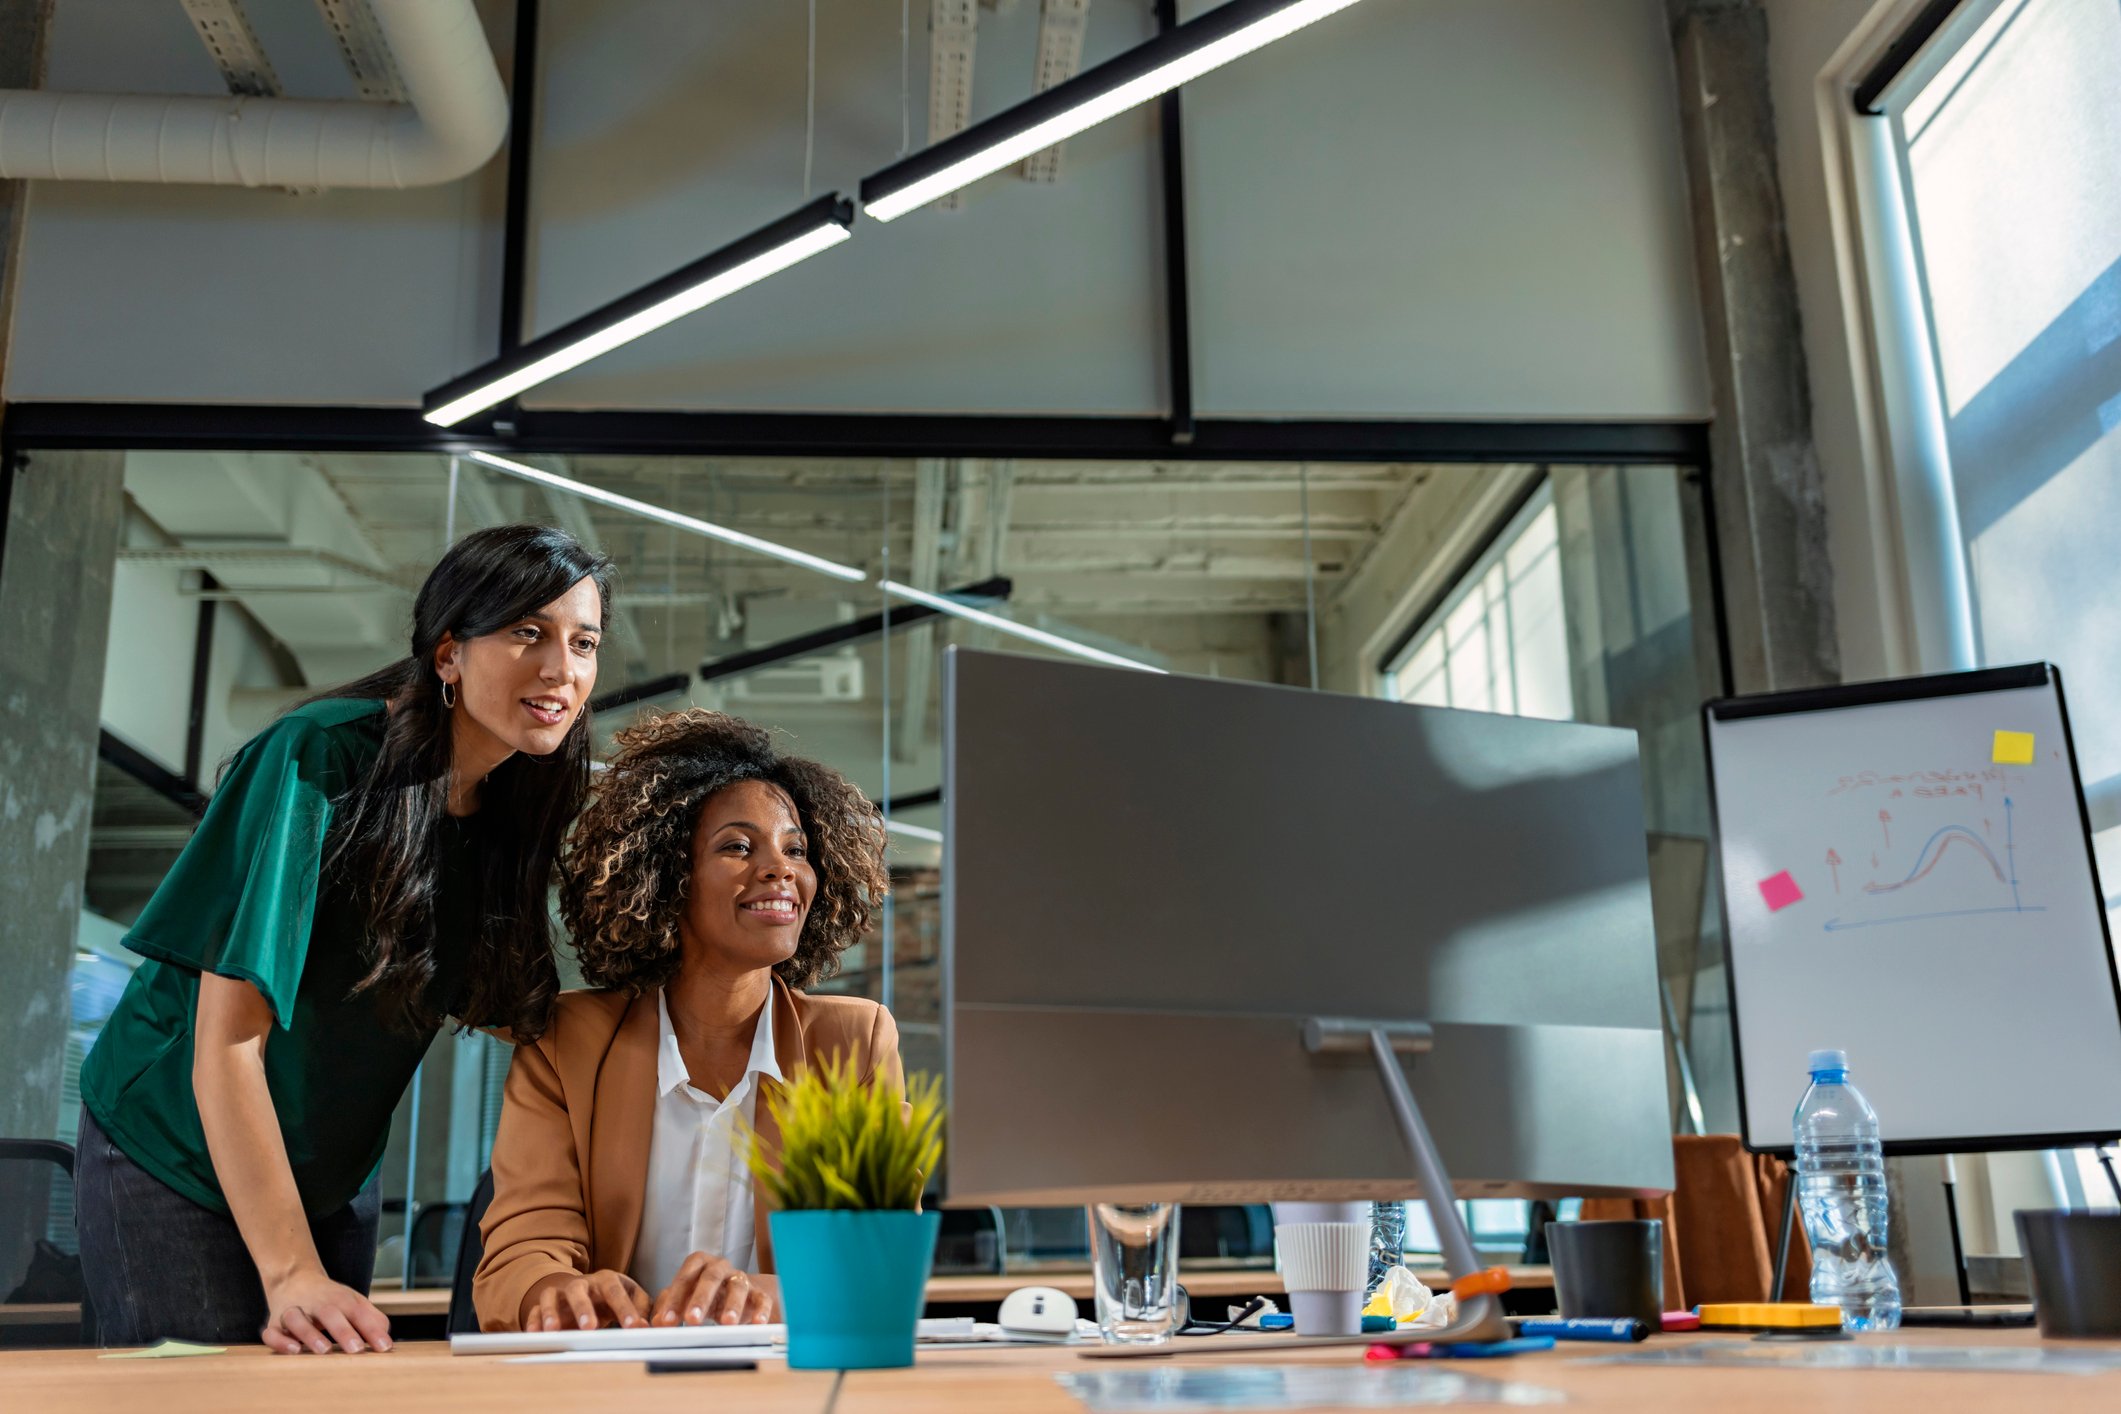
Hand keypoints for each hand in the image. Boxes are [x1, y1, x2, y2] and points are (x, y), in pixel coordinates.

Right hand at [261, 1269, 392, 1353]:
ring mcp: (293, 1312)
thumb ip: (372, 1319)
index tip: (384, 1347)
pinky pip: (272, 1332)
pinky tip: (293, 1350)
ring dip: (310, 1334)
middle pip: (329, 1313)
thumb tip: (386, 1337)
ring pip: (297, 1319)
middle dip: (344, 1331)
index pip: (358, 1312)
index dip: (372, 1329)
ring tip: (324, 1350)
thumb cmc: (330, 1298)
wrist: (294, 1278)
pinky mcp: (274, 1324)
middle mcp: (316, 1303)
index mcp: (339, 1298)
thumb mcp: (354, 1302)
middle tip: (357, 1349)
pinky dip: (280, 1341)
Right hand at [521, 1269, 652, 1332]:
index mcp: (606, 1280)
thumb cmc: (611, 1296)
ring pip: (552, 1297)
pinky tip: (535, 1334)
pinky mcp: (544, 1303)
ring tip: (554, 1331)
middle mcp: (582, 1283)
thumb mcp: (632, 1296)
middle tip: (590, 1328)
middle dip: (584, 1309)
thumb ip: (641, 1308)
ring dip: (552, 1313)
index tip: (633, 1327)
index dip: (625, 1308)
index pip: (616, 1291)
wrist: (584, 1288)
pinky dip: (534, 1321)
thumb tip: (646, 1326)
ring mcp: (561, 1292)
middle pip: (580, 1291)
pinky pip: (534, 1310)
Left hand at [650, 1252, 775, 1326]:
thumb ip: (669, 1306)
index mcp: (699, 1264)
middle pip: (711, 1277)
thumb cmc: (705, 1293)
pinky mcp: (758, 1293)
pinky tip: (756, 1323)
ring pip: (738, 1287)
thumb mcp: (684, 1297)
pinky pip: (761, 1299)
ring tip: (727, 1324)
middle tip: (691, 1320)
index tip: (667, 1321)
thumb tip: (658, 1322)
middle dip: (701, 1299)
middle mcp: (721, 1267)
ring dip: (732, 1305)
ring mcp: (741, 1279)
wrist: (738, 1292)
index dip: (675, 1299)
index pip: (685, 1277)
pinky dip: (760, 1311)